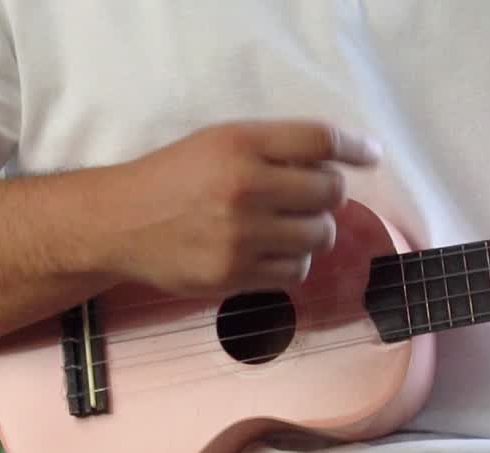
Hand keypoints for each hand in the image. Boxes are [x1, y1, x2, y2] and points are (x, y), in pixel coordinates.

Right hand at [106, 120, 381, 295]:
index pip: (320, 140)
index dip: (354, 148)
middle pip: (329, 192)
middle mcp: (243, 187)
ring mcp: (240, 236)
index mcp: (240, 144)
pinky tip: (269, 252)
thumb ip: (274, 148)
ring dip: (313, 231)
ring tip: (287, 226)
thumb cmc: (173, 178)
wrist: (120, 223)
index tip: (369, 155)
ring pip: (318, 237)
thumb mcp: (218, 142)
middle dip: (329, 195)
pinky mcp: (233, 275)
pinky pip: (294, 272)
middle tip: (309, 196)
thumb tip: (340, 165)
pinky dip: (292, 263)